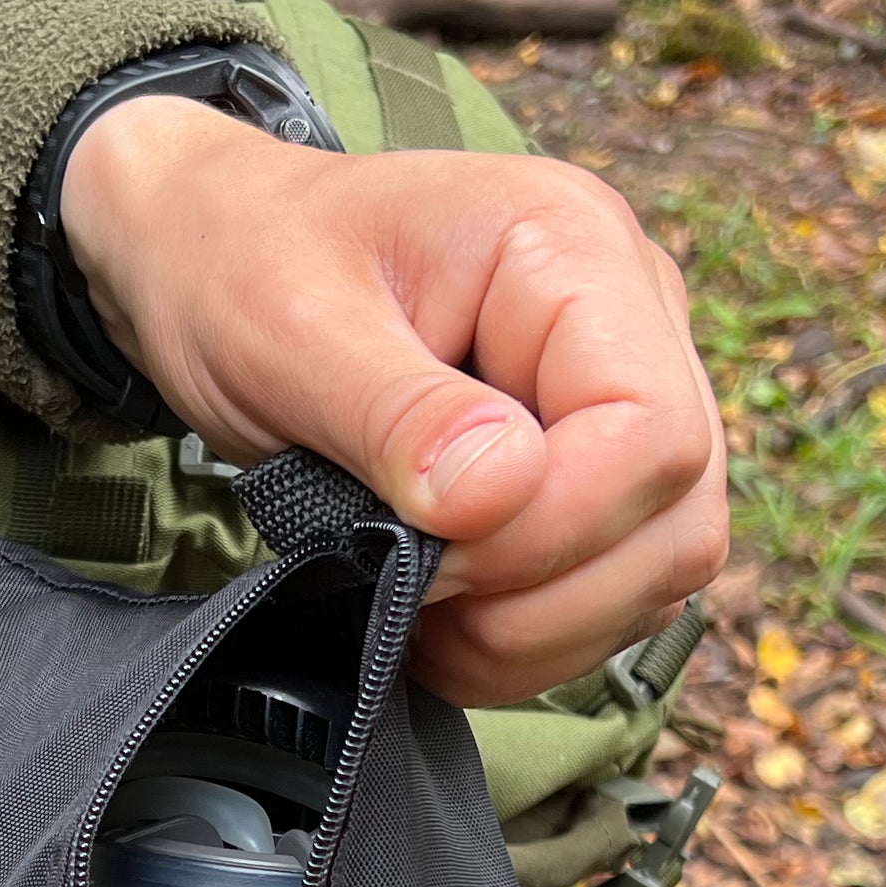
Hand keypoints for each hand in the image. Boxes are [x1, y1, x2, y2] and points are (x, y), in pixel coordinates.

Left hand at [59, 93, 726, 705]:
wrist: (207, 248)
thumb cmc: (244, 263)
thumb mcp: (289, 329)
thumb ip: (397, 415)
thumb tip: (501, 491)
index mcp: (572, 249)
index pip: (651, 432)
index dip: (552, 527)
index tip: (429, 550)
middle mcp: (631, 316)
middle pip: (678, 517)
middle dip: (543, 596)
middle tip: (414, 593)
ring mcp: (624, 397)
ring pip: (659, 571)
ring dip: (537, 631)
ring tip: (419, 610)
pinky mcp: (597, 469)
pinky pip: (615, 593)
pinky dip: (529, 638)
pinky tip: (442, 618)